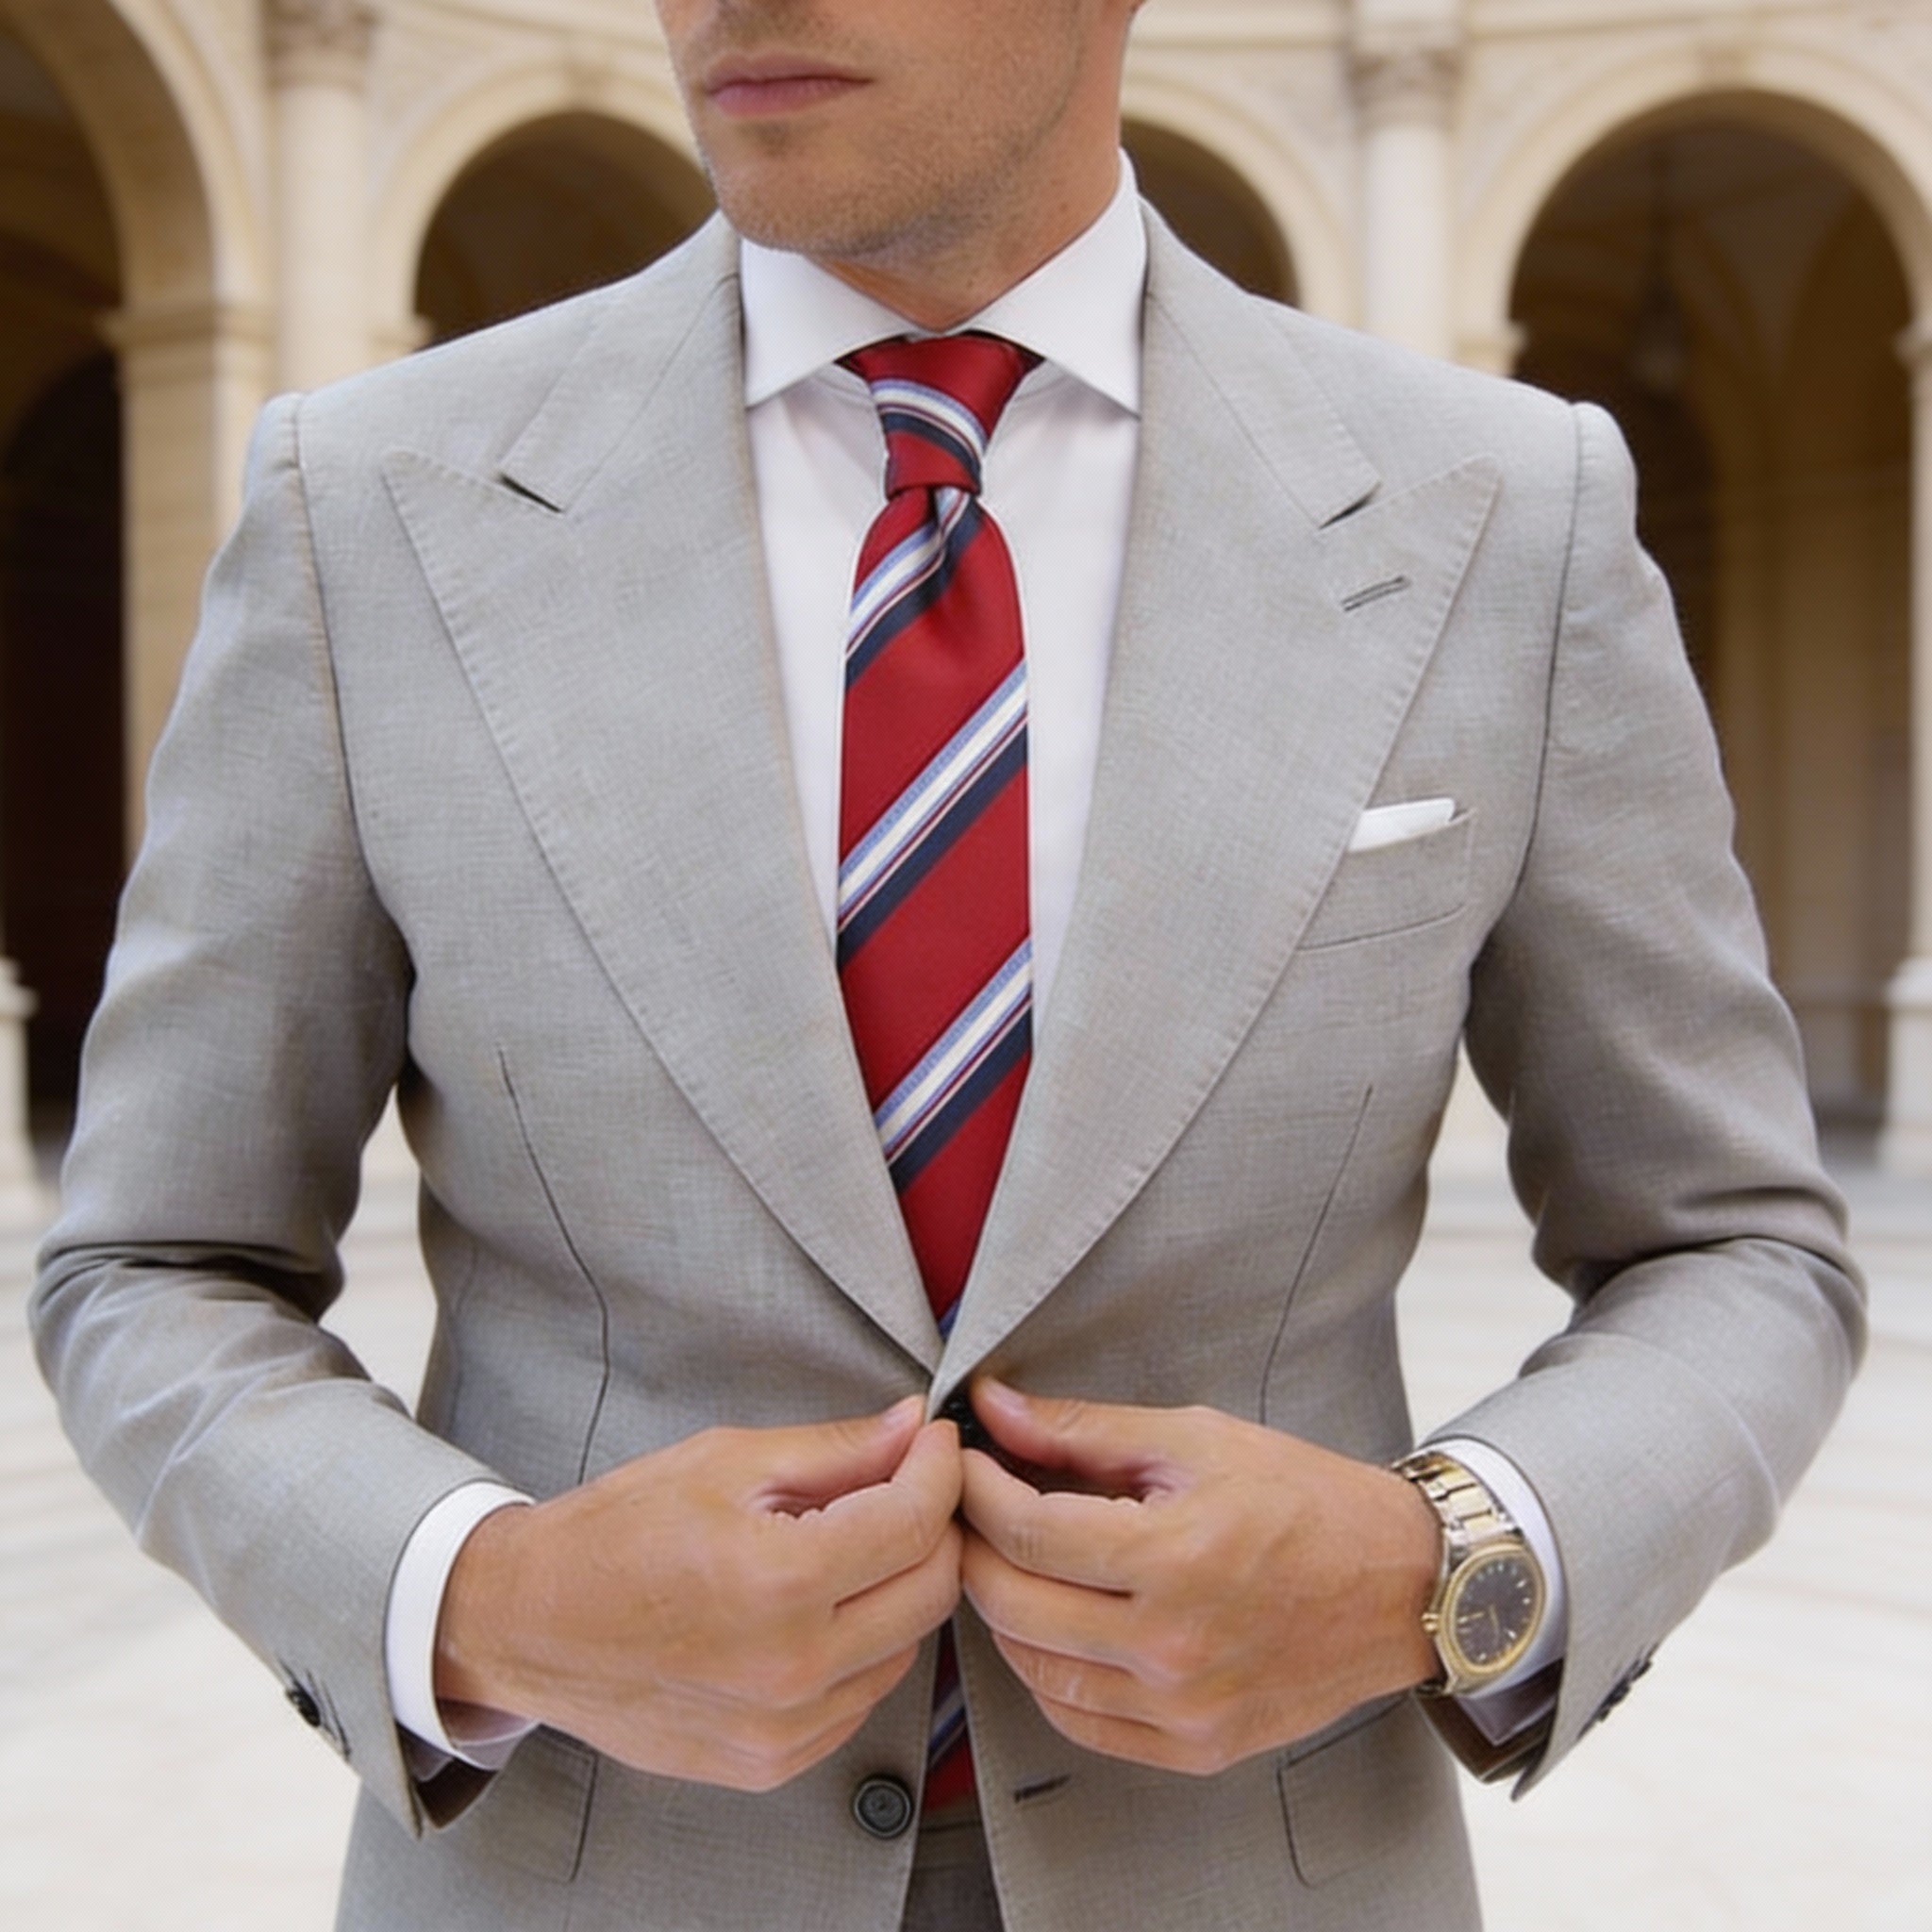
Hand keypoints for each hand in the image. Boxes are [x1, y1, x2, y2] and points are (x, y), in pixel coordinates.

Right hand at [434, 1398, 962, 1790]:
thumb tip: (911, 1427)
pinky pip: (861, 1697)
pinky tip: (820, 1606)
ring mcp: (784, 1728)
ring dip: (899, 1588)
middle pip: (931, 1591)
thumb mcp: (725, 1462)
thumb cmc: (614, 1534)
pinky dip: (863, 1646)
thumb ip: (834, 1449)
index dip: (939, 1469)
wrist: (529, 1625)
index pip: (914, 1523)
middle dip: (934, 1525)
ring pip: (906, 1648)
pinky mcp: (772, 1762)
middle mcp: (791, 1667)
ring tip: (850, 1544)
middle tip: (907, 1483)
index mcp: (778, 1581)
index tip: (934, 1441)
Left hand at [958, 1381, 1438, 1774]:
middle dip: (975, 1548)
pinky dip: (1047, 1674)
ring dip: (1003, 1613)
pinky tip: (1054, 1625)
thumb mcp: (1195, 1439)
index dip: (977, 1491)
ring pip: (1034, 1671)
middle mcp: (1174, 1646)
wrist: (1400, 1585)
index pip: (1027, 1532)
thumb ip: (1083, 1429)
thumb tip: (992, 1407)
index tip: (964, 1461)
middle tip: (972, 1508)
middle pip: (1014, 1605)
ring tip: (1011, 1562)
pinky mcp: (1196, 1747)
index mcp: (1176, 1556)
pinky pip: (1080, 1722)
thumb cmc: (1302, 1497)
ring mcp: (1184, 1708)